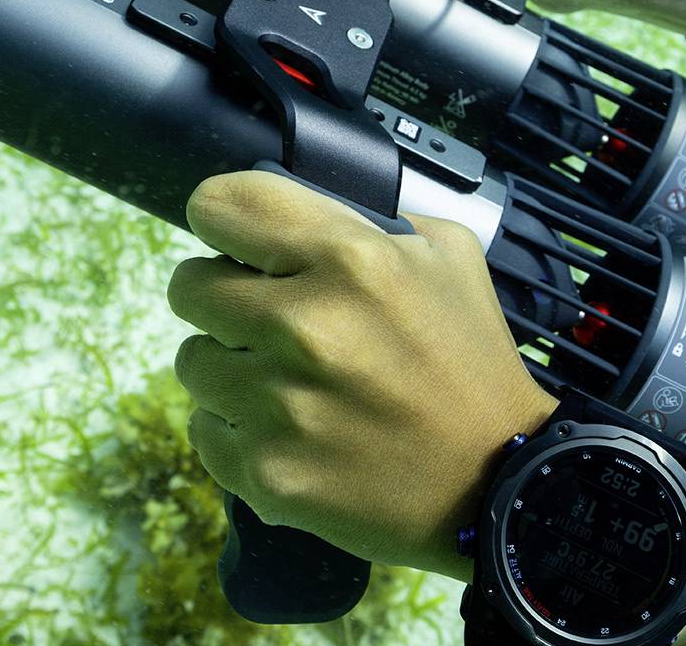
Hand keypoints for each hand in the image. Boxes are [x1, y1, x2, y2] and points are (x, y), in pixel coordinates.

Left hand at [168, 170, 557, 580]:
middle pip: (188, 284)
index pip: (221, 205)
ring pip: (191, 359)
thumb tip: (298, 210)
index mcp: (348, 259)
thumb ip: (369, 219)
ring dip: (229, 364)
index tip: (236, 240)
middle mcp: (301, 326)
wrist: (496, 481)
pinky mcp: (264, 471)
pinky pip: (204, 427)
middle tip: (268, 318)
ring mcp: (276, 405)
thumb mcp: (446, 255)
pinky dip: (237, 427)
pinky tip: (289, 430)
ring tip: (285, 380)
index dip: (223, 218)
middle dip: (224, 295)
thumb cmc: (470, 360)